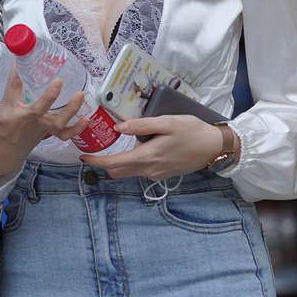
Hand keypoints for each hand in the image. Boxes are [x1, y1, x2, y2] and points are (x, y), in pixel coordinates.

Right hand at [0, 67, 90, 185]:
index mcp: (7, 113)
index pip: (13, 88)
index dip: (16, 70)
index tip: (20, 55)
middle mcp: (24, 121)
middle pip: (40, 108)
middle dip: (49, 95)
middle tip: (59, 80)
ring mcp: (38, 129)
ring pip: (57, 122)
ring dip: (71, 110)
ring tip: (80, 94)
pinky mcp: (45, 135)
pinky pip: (64, 134)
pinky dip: (76, 128)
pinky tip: (86, 118)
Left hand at [82, 115, 224, 180]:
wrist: (214, 147)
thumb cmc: (192, 131)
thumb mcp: (167, 122)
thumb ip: (141, 126)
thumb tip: (117, 128)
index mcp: (147, 156)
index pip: (114, 163)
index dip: (96, 161)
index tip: (82, 157)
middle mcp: (148, 170)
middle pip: (118, 171)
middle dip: (103, 163)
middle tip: (92, 150)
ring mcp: (155, 174)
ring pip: (128, 172)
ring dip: (117, 163)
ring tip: (110, 148)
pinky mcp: (162, 174)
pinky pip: (140, 171)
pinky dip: (131, 163)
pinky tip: (134, 150)